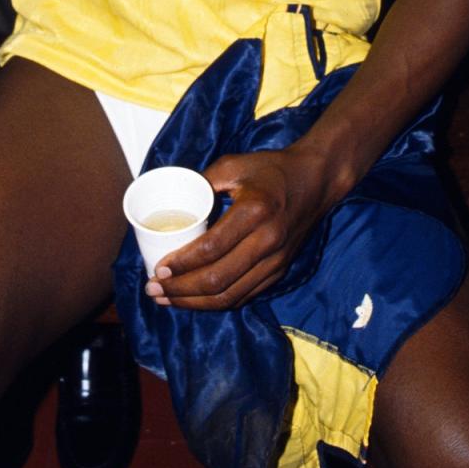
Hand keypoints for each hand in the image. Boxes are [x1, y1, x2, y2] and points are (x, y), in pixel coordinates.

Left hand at [145, 143, 337, 310]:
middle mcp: (267, 241)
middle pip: (218, 280)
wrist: (315, 180)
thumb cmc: (271, 169)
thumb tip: (170, 200)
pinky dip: (217, 302)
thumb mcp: (233, 164)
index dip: (181, 264)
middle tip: (153, 290)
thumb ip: (202, 182)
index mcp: (254, 211)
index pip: (211, 249)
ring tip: (167, 300)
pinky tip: (196, 300)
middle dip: (180, 291)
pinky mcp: (280, 271)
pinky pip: (244, 296)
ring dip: (195, 303)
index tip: (157, 269)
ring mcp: (276, 261)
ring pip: (230, 296)